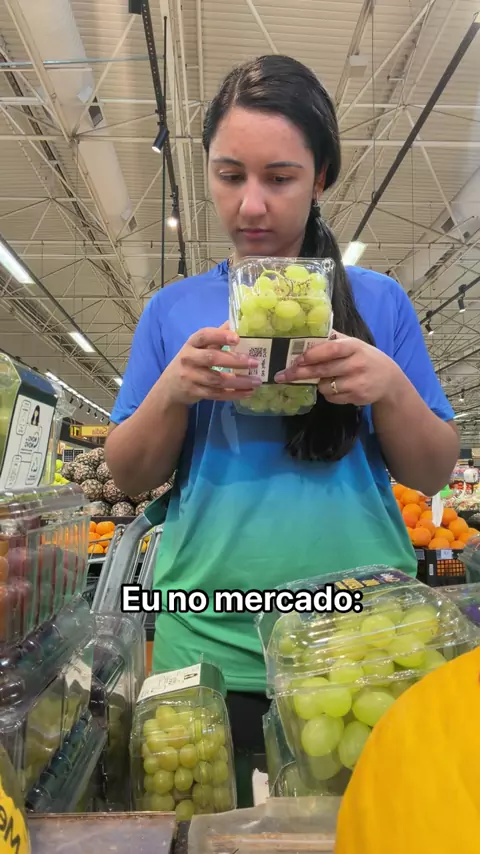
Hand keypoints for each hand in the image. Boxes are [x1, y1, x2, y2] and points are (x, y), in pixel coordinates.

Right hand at [161, 323, 261, 405]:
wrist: (170, 386)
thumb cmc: (191, 361)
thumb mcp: (199, 346)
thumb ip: (217, 336)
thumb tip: (236, 321)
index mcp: (192, 343)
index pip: (204, 336)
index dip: (220, 336)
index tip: (237, 338)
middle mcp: (188, 358)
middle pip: (212, 358)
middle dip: (235, 361)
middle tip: (254, 362)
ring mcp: (190, 377)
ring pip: (217, 380)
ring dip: (239, 381)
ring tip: (257, 381)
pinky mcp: (195, 392)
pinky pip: (217, 394)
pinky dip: (234, 394)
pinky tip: (248, 393)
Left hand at [274, 331, 401, 405]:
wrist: (389, 380)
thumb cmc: (365, 358)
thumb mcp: (354, 344)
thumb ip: (333, 340)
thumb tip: (307, 333)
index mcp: (354, 347)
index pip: (331, 349)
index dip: (312, 354)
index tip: (296, 359)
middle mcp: (356, 364)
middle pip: (322, 370)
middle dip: (299, 373)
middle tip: (282, 376)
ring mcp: (357, 382)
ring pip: (324, 386)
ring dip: (319, 383)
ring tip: (326, 378)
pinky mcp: (357, 397)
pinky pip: (332, 398)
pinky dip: (329, 393)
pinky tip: (337, 387)